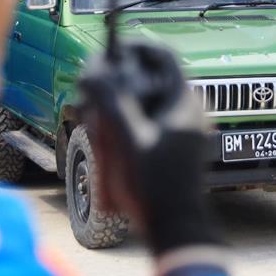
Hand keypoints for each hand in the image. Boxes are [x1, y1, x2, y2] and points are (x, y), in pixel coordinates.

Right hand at [77, 41, 219, 254]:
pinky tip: (108, 147)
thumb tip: (92, 68)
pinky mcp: (171, 145)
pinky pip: (143, 123)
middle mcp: (185, 110)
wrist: (175, 228)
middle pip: (144, 79)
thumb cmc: (155, 187)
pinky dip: (123, 127)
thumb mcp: (126, 139)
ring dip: (114, 110)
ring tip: (98, 132)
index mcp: (182, 102)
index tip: (107, 50)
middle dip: (114, 87)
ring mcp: (179, 128)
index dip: (133, 46)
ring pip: (140, 103)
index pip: (162, 54)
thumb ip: (110, 100)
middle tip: (90, 100)